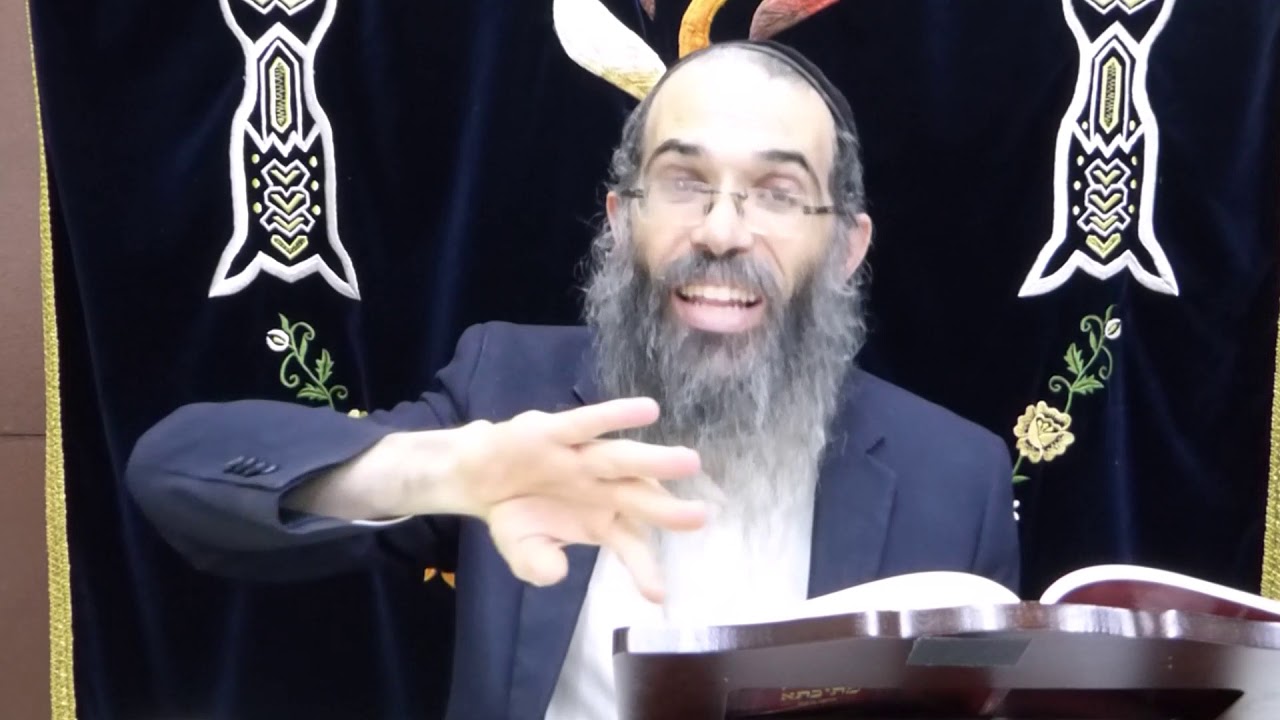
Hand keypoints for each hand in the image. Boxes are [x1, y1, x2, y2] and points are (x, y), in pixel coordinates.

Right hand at [445, 397, 704, 601]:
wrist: (477, 476)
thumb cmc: (515, 514)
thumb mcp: (521, 550)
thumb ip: (537, 564)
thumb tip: (556, 572)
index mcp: (601, 521)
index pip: (630, 545)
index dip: (643, 568)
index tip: (656, 595)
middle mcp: (601, 488)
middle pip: (639, 499)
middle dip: (669, 509)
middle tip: (700, 517)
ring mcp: (581, 459)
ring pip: (622, 459)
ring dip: (654, 460)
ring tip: (689, 462)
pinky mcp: (556, 433)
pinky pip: (588, 424)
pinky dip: (616, 416)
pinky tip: (647, 410)